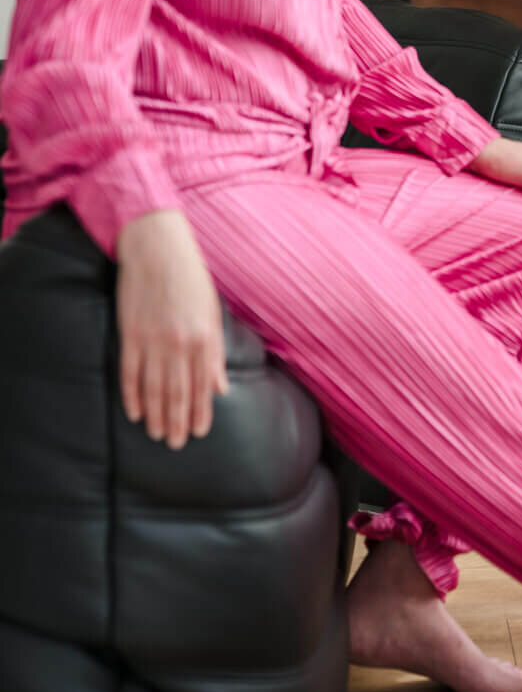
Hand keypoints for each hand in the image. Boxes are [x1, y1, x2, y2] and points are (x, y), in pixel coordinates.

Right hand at [116, 209, 229, 448]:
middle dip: (179, 421)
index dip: (200, 411)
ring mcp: (153, 340)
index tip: (199, 431)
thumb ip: (216, 351)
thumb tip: (220, 386)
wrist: (158, 247)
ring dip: (157, 415)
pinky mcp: (130, 334)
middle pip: (178, 392)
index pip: (202, 385)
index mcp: (204, 337)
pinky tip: (135, 413)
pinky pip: (131, 373)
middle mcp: (180, 343)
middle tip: (177, 444)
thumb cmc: (190, 277)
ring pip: (154, 389)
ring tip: (158, 435)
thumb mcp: (211, 311)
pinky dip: (132, 396)